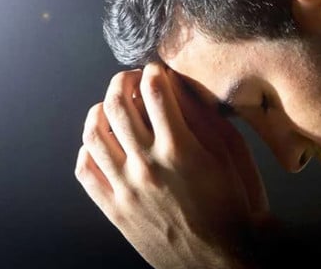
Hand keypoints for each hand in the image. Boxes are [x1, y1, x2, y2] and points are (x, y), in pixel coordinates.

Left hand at [75, 63, 270, 268]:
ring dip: (101, 109)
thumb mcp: (232, 155)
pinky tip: (104, 143)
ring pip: (94, 133)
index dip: (153, 71)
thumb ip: (204, 117)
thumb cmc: (234, 205)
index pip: (154, 91)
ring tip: (113, 106)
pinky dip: (89, 148)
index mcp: (180, 150)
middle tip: (132, 79)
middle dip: (123, 80)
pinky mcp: (114, 210)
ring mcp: (126, 189)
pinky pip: (85, 169)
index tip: (156, 70)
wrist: (223, 260)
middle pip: (118, 104)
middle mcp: (147, 166)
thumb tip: (177, 86)